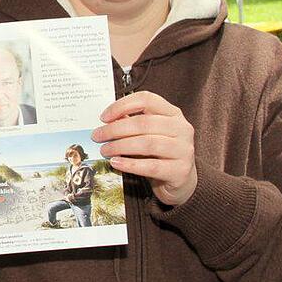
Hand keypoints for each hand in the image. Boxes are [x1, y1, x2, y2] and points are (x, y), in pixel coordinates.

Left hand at [92, 91, 196, 205]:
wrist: (181, 181)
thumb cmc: (160, 154)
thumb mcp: (148, 134)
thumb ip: (131, 124)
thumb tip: (106, 121)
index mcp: (173, 113)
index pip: (147, 100)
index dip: (122, 106)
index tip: (104, 117)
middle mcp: (182, 128)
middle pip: (144, 123)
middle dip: (115, 129)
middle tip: (97, 136)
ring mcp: (184, 149)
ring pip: (147, 143)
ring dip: (120, 146)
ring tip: (104, 150)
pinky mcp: (180, 170)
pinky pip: (151, 166)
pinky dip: (130, 164)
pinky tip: (116, 163)